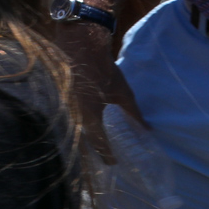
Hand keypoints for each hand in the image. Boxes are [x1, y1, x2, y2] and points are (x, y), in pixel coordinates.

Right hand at [54, 19, 145, 161]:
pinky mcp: (61, 99)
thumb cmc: (103, 70)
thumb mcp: (123, 92)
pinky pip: (70, 118)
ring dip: (85, 138)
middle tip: (105, 155)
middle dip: (94, 149)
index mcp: (89, 116)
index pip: (98, 143)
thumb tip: (147, 130)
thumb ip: (134, 113)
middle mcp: (73, 115)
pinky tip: (85, 125)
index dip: (107, 155)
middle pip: (83, 139)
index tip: (114, 163)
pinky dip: (78, 125)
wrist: (79, 44)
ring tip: (96, 144)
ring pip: (74, 129)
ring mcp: (64, 107)